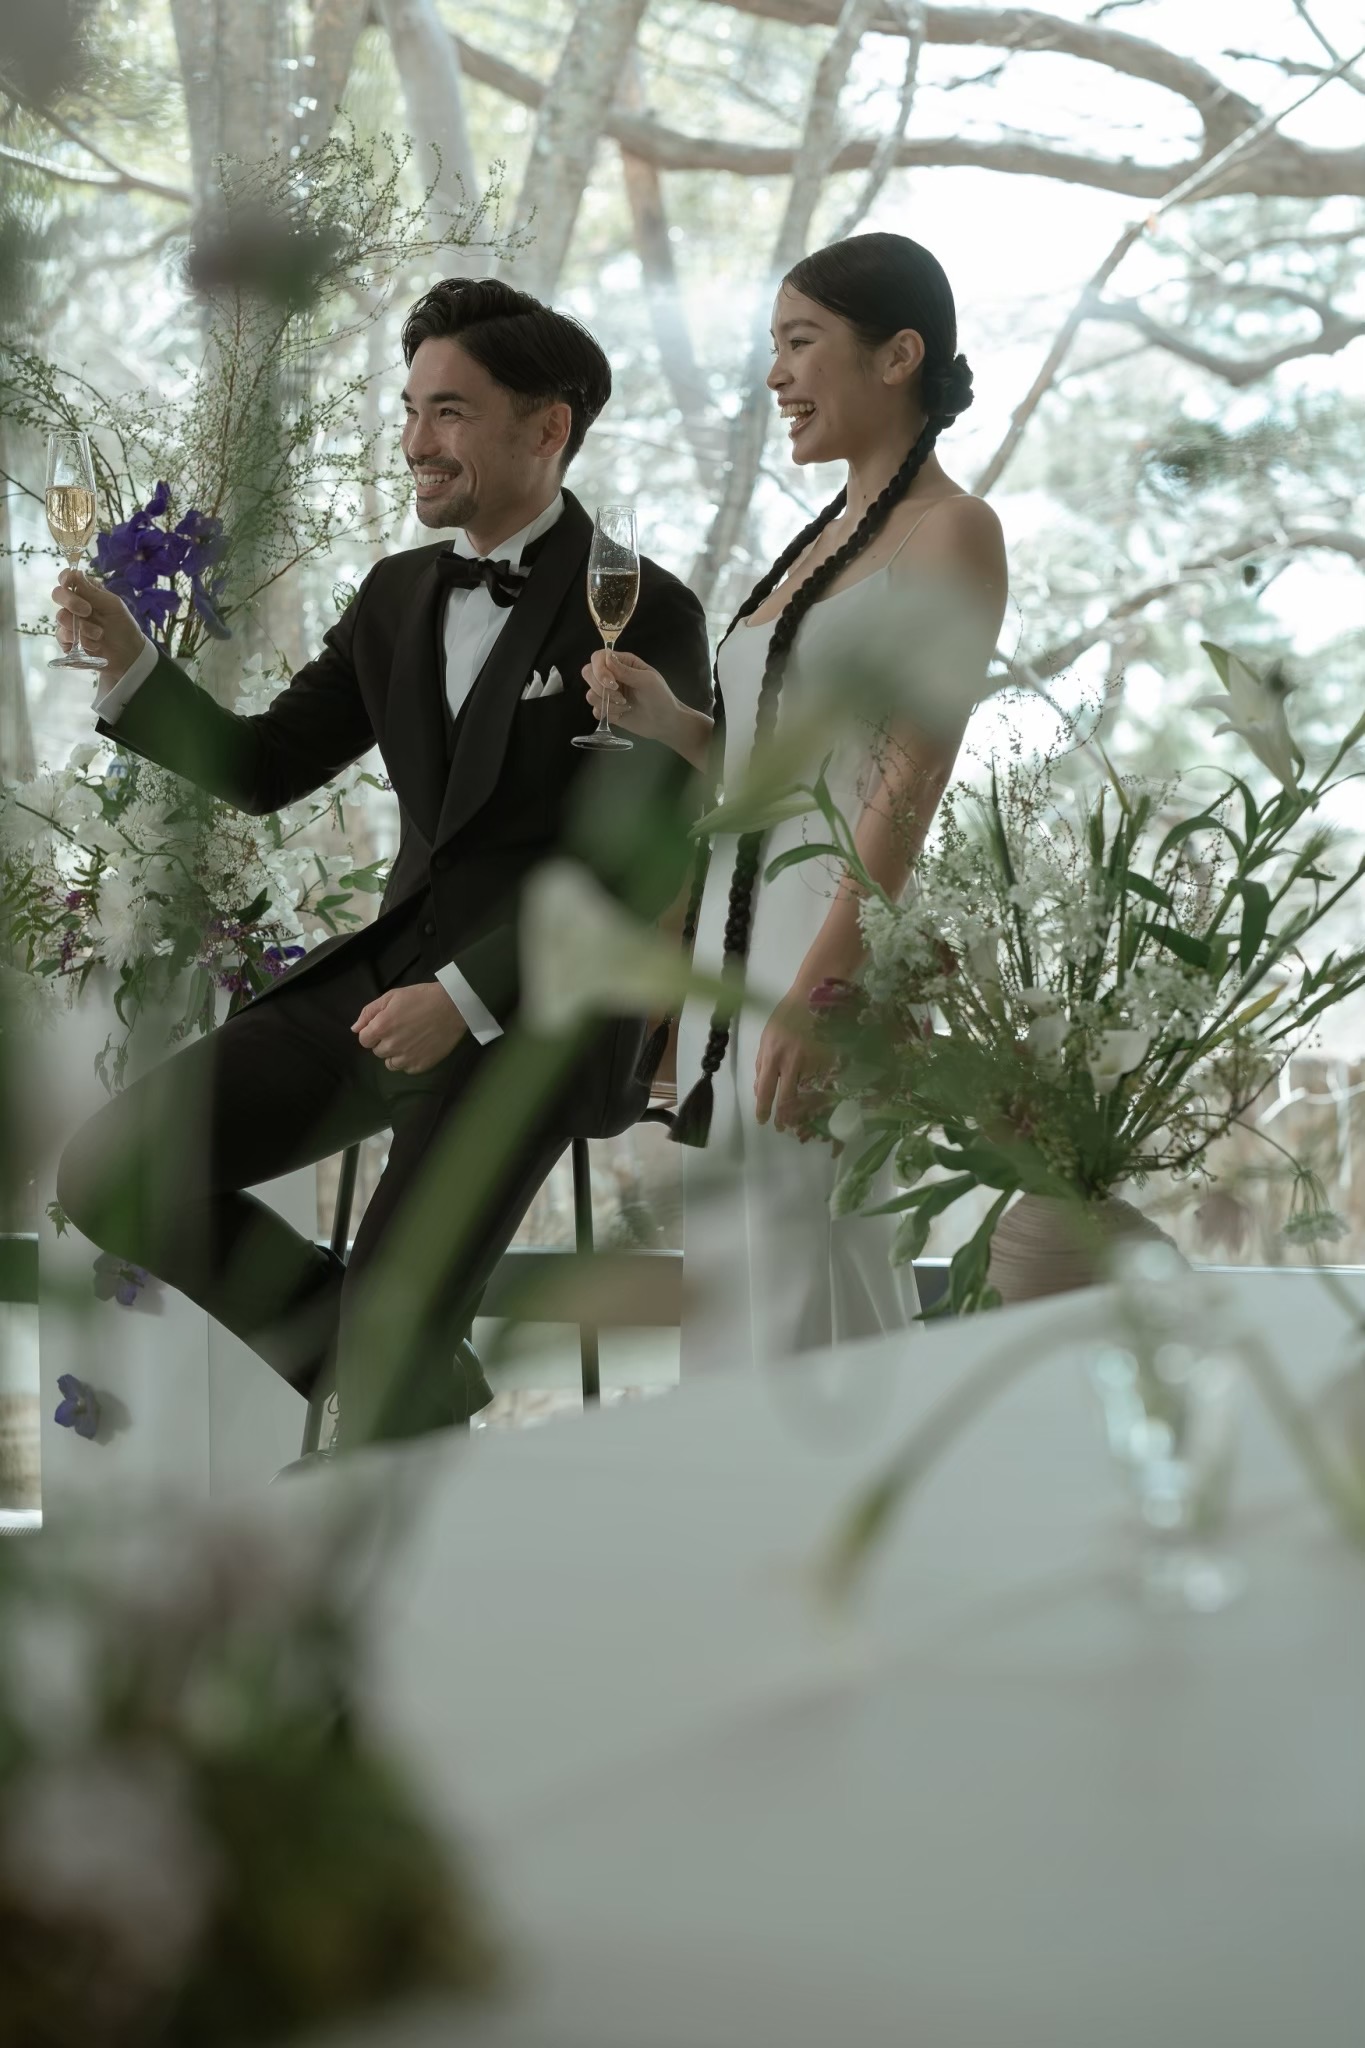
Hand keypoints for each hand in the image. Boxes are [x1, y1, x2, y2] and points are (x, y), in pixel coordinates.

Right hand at [51, 569, 144, 680]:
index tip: (69, 582)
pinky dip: (80, 641)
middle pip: (58, 594)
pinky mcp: (67, 640)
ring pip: (61, 617)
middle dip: (71, 602)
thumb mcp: (113, 605)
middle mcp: (74, 604)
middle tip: (88, 611)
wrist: (129, 654)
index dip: (65, 578)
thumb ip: (92, 592)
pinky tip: (95, 646)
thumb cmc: (123, 625)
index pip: (67, 578)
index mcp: (85, 591)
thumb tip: (74, 572)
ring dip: (82, 627)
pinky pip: (63, 637)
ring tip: (100, 634)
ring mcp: (69, 622)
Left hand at [352, 982, 466, 1075]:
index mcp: (381, 1027)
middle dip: (385, 1042)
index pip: (364, 1040)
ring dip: (396, 1054)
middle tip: (401, 1030)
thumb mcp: (392, 996)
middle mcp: (391, 1046)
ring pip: (391, 1064)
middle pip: (378, 1051)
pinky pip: (407, 1069)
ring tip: (410, 1041)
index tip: (385, 1025)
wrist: (453, 1006)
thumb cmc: (421, 997)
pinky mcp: (420, 1066)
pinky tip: (419, 1047)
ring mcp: (406, 1058)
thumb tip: (355, 1029)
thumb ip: (369, 1012)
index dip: (372, 1032)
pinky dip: (410, 1060)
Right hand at [581, 648, 703, 754]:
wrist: (665, 722)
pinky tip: (622, 714)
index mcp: (622, 663)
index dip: (599, 669)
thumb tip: (606, 658)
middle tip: (620, 696)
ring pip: (590, 694)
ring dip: (607, 702)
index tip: (612, 683)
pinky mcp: (607, 710)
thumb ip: (625, 670)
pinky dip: (607, 714)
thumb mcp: (647, 680)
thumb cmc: (660, 697)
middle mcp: (611, 675)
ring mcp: (608, 693)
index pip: (598, 657)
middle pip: (588, 673)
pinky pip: (595, 710)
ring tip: (625, 705)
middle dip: (600, 687)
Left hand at [754, 988, 831, 1137]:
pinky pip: (822, 1082)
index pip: (764, 1090)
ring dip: (800, 1109)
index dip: (763, 1110)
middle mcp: (790, 1060)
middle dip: (783, 1117)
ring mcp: (811, 1060)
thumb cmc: (788, 1015)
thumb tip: (759, 1088)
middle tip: (782, 1127)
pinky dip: (818, 1091)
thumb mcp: (767, 1036)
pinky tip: (817, 1097)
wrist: (814, 995)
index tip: (763, 1121)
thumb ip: (763, 1062)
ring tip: (798, 1118)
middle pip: (786, 1098)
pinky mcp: (828, 1059)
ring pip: (805, 1093)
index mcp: (771, 1054)